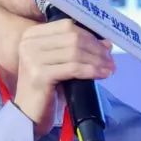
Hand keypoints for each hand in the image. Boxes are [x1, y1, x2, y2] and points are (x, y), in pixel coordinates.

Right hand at [12, 19, 113, 135]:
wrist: (29, 114)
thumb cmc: (46, 88)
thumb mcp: (61, 63)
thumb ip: (78, 49)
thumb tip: (107, 43)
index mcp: (32, 35)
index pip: (67, 26)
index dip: (90, 35)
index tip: (106, 46)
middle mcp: (29, 43)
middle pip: (73, 38)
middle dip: (96, 48)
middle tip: (111, 60)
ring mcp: (32, 58)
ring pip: (75, 52)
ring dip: (97, 60)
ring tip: (110, 68)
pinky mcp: (39, 74)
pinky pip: (73, 68)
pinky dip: (91, 70)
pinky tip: (102, 75)